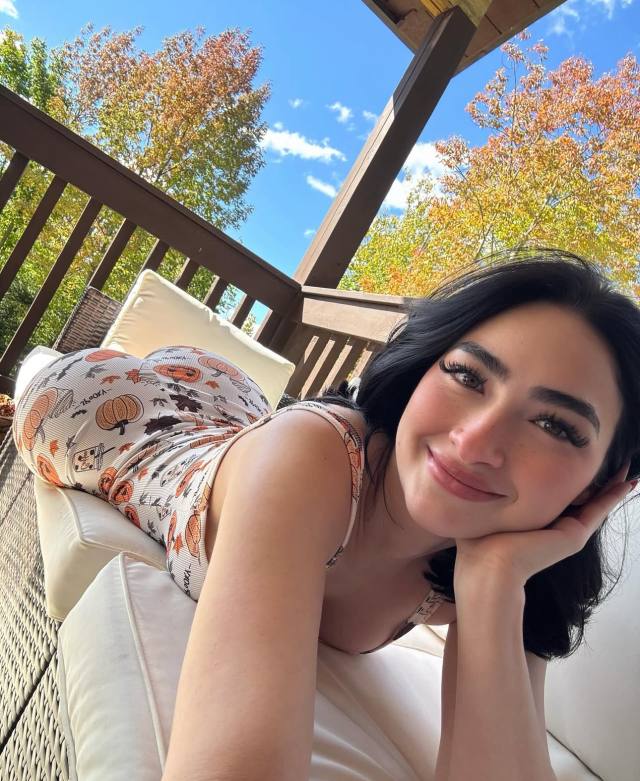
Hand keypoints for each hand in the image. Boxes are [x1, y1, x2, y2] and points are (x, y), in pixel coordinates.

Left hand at [453, 462, 634, 591]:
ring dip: (610, 486)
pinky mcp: (574, 536)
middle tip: (613, 462)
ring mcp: (566, 532)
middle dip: (592, 480)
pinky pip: (599, 509)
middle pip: (577, 498)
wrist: (489, 566)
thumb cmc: (478, 541)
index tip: (575, 458)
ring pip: (594, 502)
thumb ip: (484, 492)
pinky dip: (613, 495)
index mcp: (530, 520)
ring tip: (627, 470)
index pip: (553, 494)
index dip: (565, 477)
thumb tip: (465, 471)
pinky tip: (628, 482)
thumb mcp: (483, 508)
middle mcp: (551, 526)